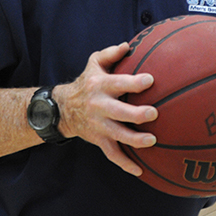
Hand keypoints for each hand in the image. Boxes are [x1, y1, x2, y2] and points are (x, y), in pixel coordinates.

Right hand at [54, 42, 158, 176]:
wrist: (62, 109)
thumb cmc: (88, 82)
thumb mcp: (94, 63)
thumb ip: (110, 54)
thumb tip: (128, 46)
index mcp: (100, 86)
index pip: (118, 83)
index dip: (134, 82)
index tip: (151, 80)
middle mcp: (99, 107)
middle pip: (118, 112)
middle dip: (135, 114)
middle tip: (153, 113)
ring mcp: (99, 126)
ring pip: (117, 136)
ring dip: (134, 140)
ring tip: (152, 141)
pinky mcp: (99, 140)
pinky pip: (112, 155)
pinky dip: (125, 163)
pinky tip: (141, 169)